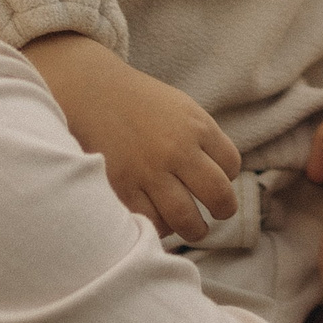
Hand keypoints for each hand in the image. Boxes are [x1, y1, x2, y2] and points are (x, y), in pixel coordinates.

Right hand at [22, 33, 241, 239]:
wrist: (91, 92)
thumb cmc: (139, 104)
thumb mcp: (181, 108)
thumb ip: (203, 139)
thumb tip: (223, 178)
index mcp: (197, 126)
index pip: (231, 166)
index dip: (227, 178)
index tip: (215, 180)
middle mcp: (177, 149)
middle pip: (218, 196)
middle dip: (222, 211)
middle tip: (215, 215)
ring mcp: (149, 171)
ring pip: (187, 219)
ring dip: (194, 230)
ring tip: (191, 227)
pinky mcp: (122, 187)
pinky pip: (151, 223)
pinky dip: (159, 228)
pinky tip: (159, 220)